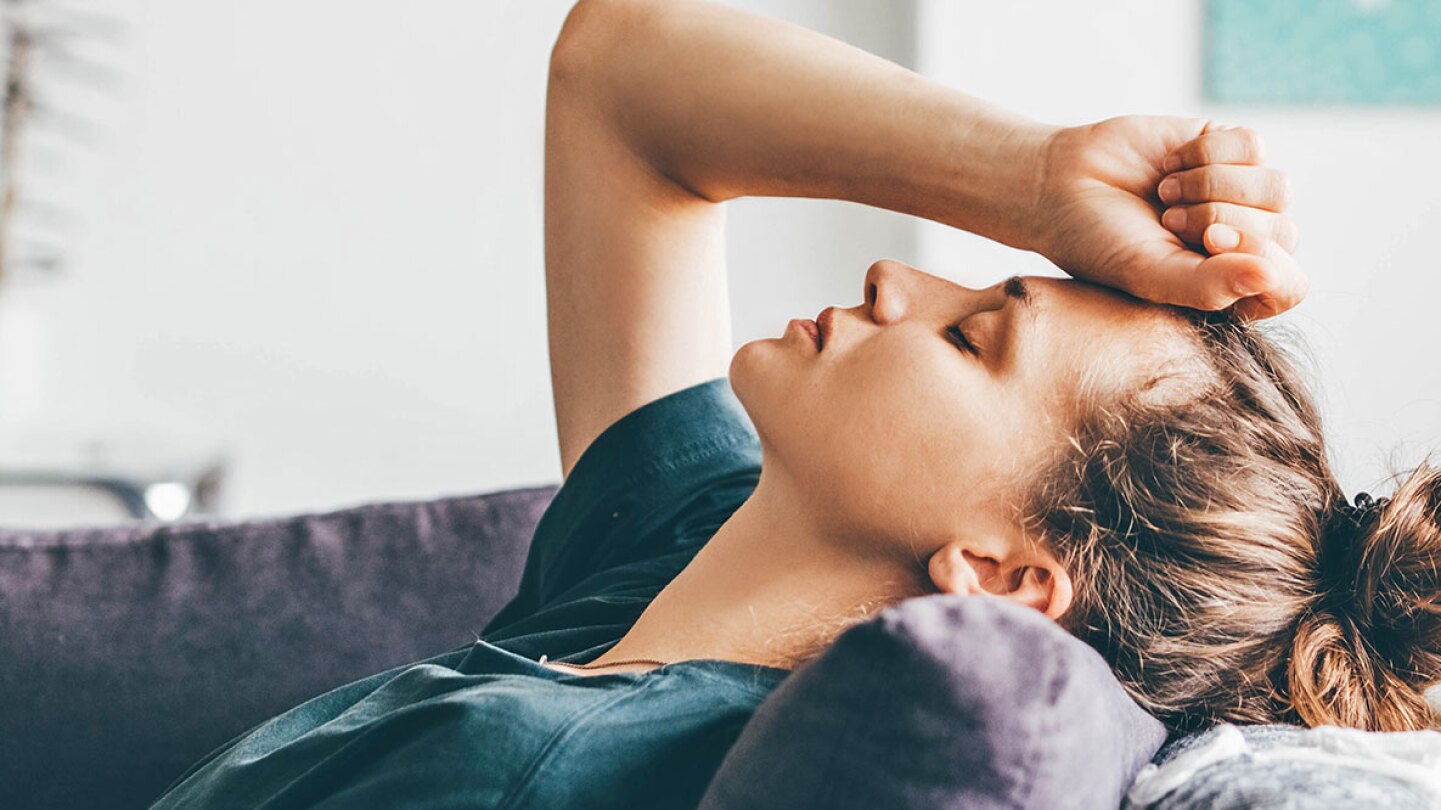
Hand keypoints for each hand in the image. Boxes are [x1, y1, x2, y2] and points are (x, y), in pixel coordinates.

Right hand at [1034, 116, 1305, 320]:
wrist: (1060, 184)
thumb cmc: (1099, 243)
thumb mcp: (1149, 275)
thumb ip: (1210, 286)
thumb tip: (1272, 276)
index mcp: (1229, 287)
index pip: (1287, 284)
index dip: (1256, 261)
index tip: (1206, 244)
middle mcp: (1244, 243)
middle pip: (1282, 233)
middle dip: (1220, 220)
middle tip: (1167, 221)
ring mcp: (1241, 195)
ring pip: (1276, 188)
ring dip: (1212, 187)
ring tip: (1166, 194)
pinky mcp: (1229, 148)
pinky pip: (1253, 146)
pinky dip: (1206, 153)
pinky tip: (1170, 163)